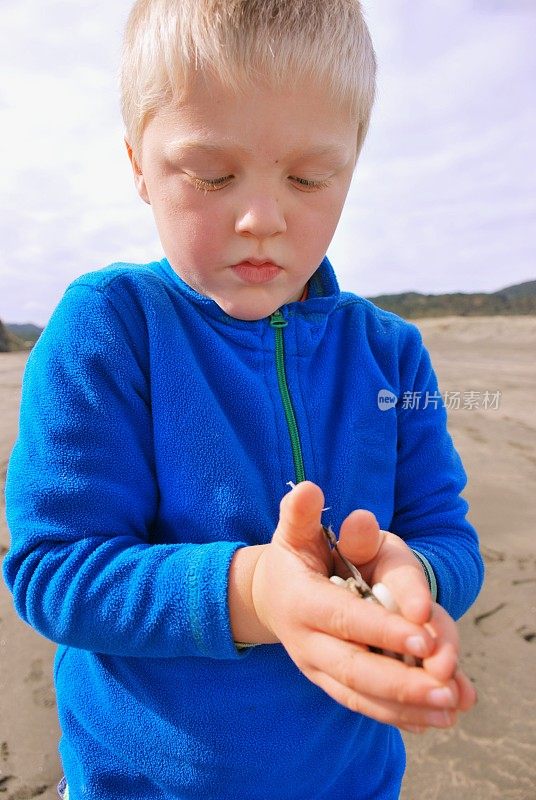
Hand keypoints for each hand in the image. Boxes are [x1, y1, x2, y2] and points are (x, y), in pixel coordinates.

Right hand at [251, 481, 475, 732]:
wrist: (269, 595)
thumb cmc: (296, 555)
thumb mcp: (296, 530)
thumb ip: (304, 514)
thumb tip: (310, 491)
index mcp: (300, 599)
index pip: (342, 617)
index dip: (381, 628)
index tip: (423, 635)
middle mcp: (307, 640)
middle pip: (353, 668)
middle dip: (401, 681)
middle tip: (445, 687)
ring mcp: (317, 666)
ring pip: (360, 694)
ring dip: (407, 705)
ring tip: (450, 707)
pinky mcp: (330, 683)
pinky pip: (362, 705)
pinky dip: (399, 715)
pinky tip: (435, 718)